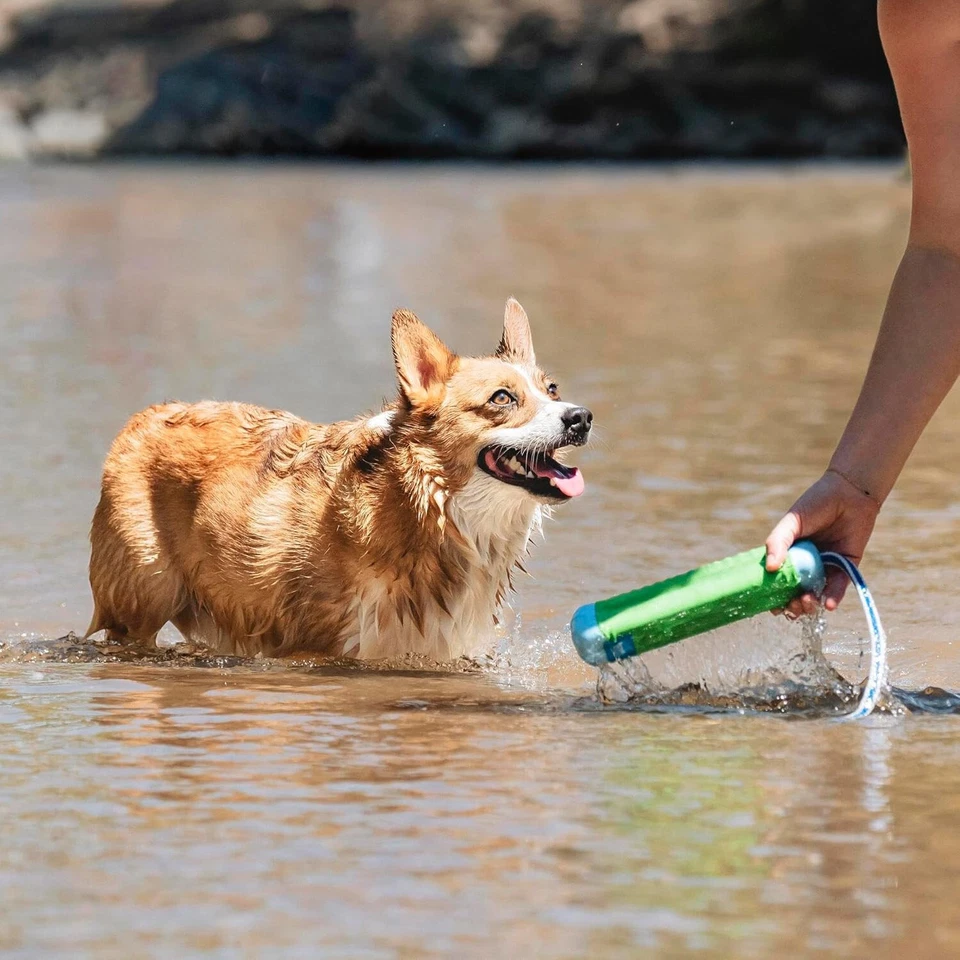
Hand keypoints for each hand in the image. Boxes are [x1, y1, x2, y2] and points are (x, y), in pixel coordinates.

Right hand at [764, 471, 880, 617]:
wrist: (849, 493)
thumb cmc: (814, 504)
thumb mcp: (791, 523)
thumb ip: (777, 542)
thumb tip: (768, 568)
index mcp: (788, 554)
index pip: (777, 580)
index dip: (772, 596)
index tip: (770, 604)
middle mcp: (805, 564)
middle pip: (795, 593)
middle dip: (792, 605)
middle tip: (791, 605)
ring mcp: (825, 567)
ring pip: (816, 595)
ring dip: (810, 605)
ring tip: (806, 601)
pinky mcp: (846, 567)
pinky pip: (838, 587)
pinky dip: (833, 597)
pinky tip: (827, 603)